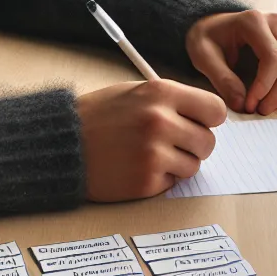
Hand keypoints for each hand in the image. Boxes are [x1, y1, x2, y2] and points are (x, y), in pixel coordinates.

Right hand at [76, 77, 226, 201]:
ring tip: (149, 154)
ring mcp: (154, 153)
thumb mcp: (135, 93)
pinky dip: (159, 178)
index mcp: (161, 93)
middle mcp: (161, 121)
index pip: (215, 110)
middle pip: (208, 141)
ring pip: (193, 165)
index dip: (208, 119)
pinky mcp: (146, 181)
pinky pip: (172, 182)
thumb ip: (172, 101)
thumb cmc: (98, 117)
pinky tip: (136, 167)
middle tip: (171, 143)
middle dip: (193, 145)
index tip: (199, 123)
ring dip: (177, 164)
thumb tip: (207, 116)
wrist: (61, 145)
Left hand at [185, 10, 276, 115]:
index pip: (273, 57)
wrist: (213, 27)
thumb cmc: (207, 39)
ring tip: (264, 105)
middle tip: (257, 110)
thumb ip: (221, 78)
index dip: (265, 86)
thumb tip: (242, 103)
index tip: (249, 105)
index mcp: (254, 21)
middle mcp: (276, 24)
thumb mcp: (202, 55)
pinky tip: (274, 98)